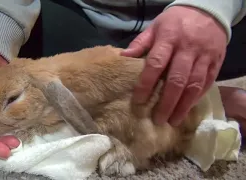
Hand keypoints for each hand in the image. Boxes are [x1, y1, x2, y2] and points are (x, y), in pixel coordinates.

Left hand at [121, 6, 226, 125]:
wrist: (208, 11)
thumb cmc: (175, 21)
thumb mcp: (155, 26)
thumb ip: (140, 43)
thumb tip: (123, 57)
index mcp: (169, 39)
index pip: (155, 64)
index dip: (146, 84)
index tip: (138, 101)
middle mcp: (187, 49)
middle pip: (177, 80)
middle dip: (167, 102)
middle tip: (158, 119)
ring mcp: (204, 56)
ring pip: (194, 85)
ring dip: (183, 106)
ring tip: (173, 120)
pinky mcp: (216, 62)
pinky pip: (207, 83)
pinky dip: (197, 98)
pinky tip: (187, 108)